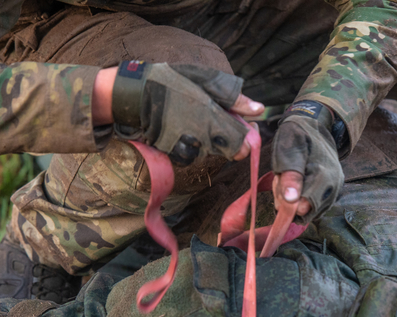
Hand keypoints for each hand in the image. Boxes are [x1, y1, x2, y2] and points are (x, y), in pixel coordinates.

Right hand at [111, 62, 263, 165]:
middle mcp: (204, 139)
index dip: (246, 139)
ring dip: (211, 142)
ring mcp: (189, 148)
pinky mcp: (175, 153)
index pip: (243, 146)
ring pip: (211, 153)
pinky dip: (193, 146)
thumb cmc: (174, 81)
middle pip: (230, 153)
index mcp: (215, 120)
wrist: (137, 95)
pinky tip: (185, 129)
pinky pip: (192, 155)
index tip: (243, 128)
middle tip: (220, 123)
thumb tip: (259, 110)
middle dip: (231, 142)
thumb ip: (234, 98)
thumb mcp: (206, 81)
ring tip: (197, 120)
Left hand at [271, 102, 343, 223]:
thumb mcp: (289, 148)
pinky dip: (299, 200)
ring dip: (292, 200)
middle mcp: (333, 187)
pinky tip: (295, 185)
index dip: (285, 201)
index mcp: (323, 175)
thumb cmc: (298, 136)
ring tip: (288, 179)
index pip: (302, 208)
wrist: (315, 127)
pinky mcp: (331, 195)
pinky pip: (311, 209)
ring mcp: (333, 192)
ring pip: (306, 212)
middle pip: (304, 212)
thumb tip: (291, 201)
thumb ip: (290, 174)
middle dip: (287, 200)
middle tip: (282, 179)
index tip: (280, 182)